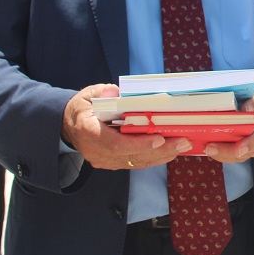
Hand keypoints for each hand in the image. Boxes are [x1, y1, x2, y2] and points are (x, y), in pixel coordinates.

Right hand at [61, 83, 188, 169]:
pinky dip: (154, 157)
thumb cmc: (84, 106)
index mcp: (88, 131)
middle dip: (159, 150)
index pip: (115, 143)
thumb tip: (116, 92)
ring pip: (136, 162)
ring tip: (183, 145)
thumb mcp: (90, 94)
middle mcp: (95, 150)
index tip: (159, 138)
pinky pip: (135, 162)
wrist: (69, 124)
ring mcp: (103, 159)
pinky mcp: (111, 162)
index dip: (138, 143)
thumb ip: (104, 93)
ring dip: (161, 155)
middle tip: (183, 142)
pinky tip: (171, 150)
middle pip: (131, 155)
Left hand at [203, 72, 253, 162]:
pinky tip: (213, 151)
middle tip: (218, 144)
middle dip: (241, 143)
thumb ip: (240, 85)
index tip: (245, 108)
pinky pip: (245, 153)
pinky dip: (228, 155)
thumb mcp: (253, 79)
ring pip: (252, 149)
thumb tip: (217, 91)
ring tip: (210, 149)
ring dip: (230, 152)